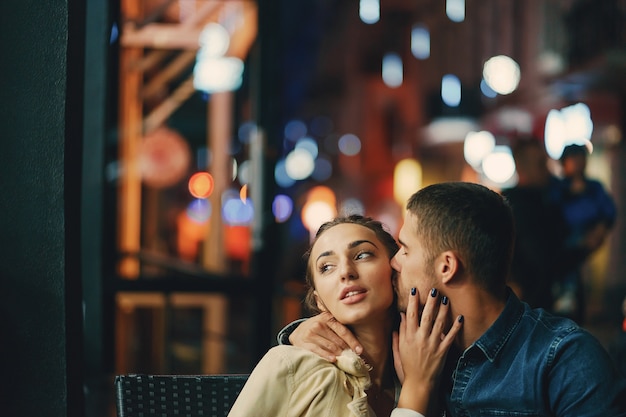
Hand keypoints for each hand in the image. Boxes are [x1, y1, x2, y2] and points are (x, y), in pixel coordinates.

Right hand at [288, 311, 362, 361]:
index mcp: (327, 317)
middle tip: (354, 358)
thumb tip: (357, 345)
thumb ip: (340, 330)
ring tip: (346, 360)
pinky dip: (327, 356)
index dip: (353, 341)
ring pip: (330, 346)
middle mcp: (318, 323)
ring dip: (339, 355)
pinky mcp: (304, 343)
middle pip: (337, 341)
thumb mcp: (328, 324)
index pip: (343, 331)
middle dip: (347, 350)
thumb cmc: (319, 330)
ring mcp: (310, 333)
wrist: (299, 332)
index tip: (360, 351)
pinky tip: (333, 360)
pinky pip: (318, 351)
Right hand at [393, 288, 462, 412]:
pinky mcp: (442, 351)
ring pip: (439, 323)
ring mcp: (432, 344)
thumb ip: (400, 332)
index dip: (413, 302)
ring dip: (443, 310)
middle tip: (433, 290)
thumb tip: (401, 317)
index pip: (411, 315)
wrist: (419, 384)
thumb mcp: (399, 349)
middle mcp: (421, 338)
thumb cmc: (407, 367)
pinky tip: (460, 318)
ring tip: (446, 299)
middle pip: (426, 316)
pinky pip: (450, 337)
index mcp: (409, 337)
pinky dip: (456, 327)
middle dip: (430, 302)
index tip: (415, 290)